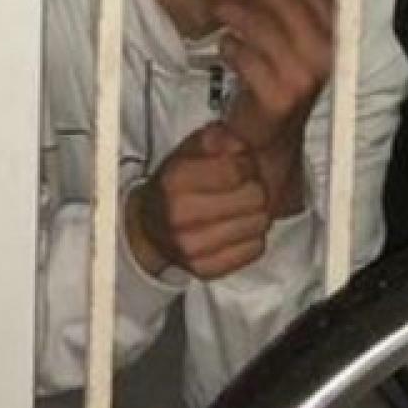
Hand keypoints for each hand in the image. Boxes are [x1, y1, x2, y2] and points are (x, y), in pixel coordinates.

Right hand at [126, 122, 270, 282]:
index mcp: (175, 180)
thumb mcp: (188, 150)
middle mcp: (181, 216)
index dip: (247, 164)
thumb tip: (240, 144)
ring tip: (241, 207)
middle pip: (254, 198)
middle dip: (255, 188)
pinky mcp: (205, 269)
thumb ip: (216, 139)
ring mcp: (192, 247)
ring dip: (256, 213)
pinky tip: (238, 227)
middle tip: (246, 187)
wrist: (148, 228)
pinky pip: (254, 250)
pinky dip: (252, 237)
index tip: (243, 166)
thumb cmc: (174, 185)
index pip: (236, 170)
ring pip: (259, 225)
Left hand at [214, 0, 336, 220]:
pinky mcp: (281, 95)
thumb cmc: (274, 69)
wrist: (269, 134)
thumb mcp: (282, 27)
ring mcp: (305, 74)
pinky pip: (242, 53)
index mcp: (334, 27)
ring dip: (232, 12)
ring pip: (256, 20)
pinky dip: (229, 47)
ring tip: (222, 10)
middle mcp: (326, 49)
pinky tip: (228, 49)